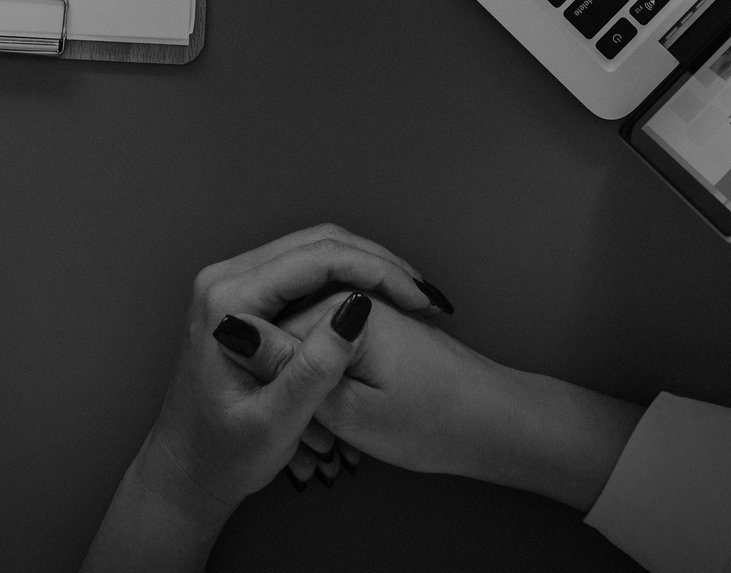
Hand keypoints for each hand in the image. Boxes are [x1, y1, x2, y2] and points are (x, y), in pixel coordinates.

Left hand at [83, 224, 449, 570]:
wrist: (186, 471)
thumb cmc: (223, 455)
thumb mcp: (275, 423)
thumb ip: (313, 369)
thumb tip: (356, 311)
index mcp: (227, 301)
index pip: (315, 260)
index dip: (375, 271)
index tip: (418, 299)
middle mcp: (224, 280)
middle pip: (317, 244)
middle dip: (377, 263)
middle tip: (423, 296)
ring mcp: (233, 284)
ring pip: (314, 251)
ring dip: (366, 267)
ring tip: (410, 298)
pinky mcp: (245, 296)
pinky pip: (304, 270)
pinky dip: (347, 279)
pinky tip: (380, 303)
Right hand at [280, 294, 645, 511]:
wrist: (495, 422)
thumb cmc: (434, 423)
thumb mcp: (348, 411)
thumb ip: (289, 370)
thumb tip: (235, 332)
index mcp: (339, 306)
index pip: (264, 330)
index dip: (264, 379)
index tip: (281, 420)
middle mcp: (351, 295)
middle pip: (284, 328)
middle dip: (286, 380)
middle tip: (309, 435)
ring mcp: (365, 307)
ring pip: (308, 341)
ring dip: (309, 383)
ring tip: (328, 434)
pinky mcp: (376, 323)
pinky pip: (331, 345)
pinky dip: (330, 380)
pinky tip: (343, 417)